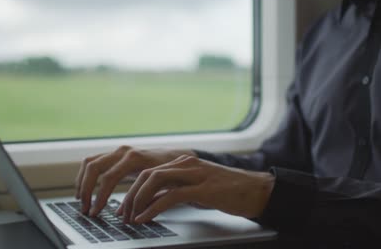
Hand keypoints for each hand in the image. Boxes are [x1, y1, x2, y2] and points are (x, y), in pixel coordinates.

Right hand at [75, 146, 195, 215]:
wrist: (175, 156)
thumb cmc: (169, 171)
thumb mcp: (158, 184)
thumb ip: (141, 196)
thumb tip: (122, 214)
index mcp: (134, 158)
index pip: (108, 178)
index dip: (99, 197)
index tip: (95, 212)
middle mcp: (123, 151)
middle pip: (94, 168)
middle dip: (86, 190)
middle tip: (85, 209)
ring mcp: (117, 151)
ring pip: (89, 162)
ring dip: (81, 182)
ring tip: (81, 200)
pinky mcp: (114, 154)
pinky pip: (93, 161)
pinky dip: (85, 175)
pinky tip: (85, 189)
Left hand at [118, 155, 274, 223]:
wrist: (257, 191)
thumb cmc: (228, 191)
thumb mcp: (196, 189)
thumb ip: (175, 190)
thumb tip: (153, 202)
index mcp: (183, 162)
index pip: (148, 171)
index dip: (132, 189)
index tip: (123, 206)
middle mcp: (186, 164)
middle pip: (146, 174)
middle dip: (130, 195)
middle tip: (122, 214)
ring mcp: (195, 174)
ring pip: (155, 180)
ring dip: (138, 200)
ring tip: (131, 218)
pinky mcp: (203, 188)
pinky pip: (171, 196)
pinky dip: (153, 207)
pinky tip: (145, 218)